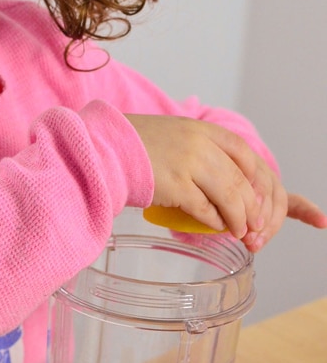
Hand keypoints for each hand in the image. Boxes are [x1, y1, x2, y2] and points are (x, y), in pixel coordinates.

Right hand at [125, 115, 326, 251]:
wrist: (104, 147)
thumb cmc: (133, 144)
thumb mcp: (174, 133)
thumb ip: (199, 147)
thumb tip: (223, 180)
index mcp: (202, 129)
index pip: (245, 154)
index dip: (257, 179)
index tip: (259, 198)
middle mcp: (200, 144)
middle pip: (241, 180)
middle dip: (252, 207)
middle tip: (256, 225)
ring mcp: (189, 164)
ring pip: (230, 197)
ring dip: (238, 219)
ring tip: (240, 233)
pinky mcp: (176, 186)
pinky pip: (206, 209)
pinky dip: (215, 222)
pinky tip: (216, 227)